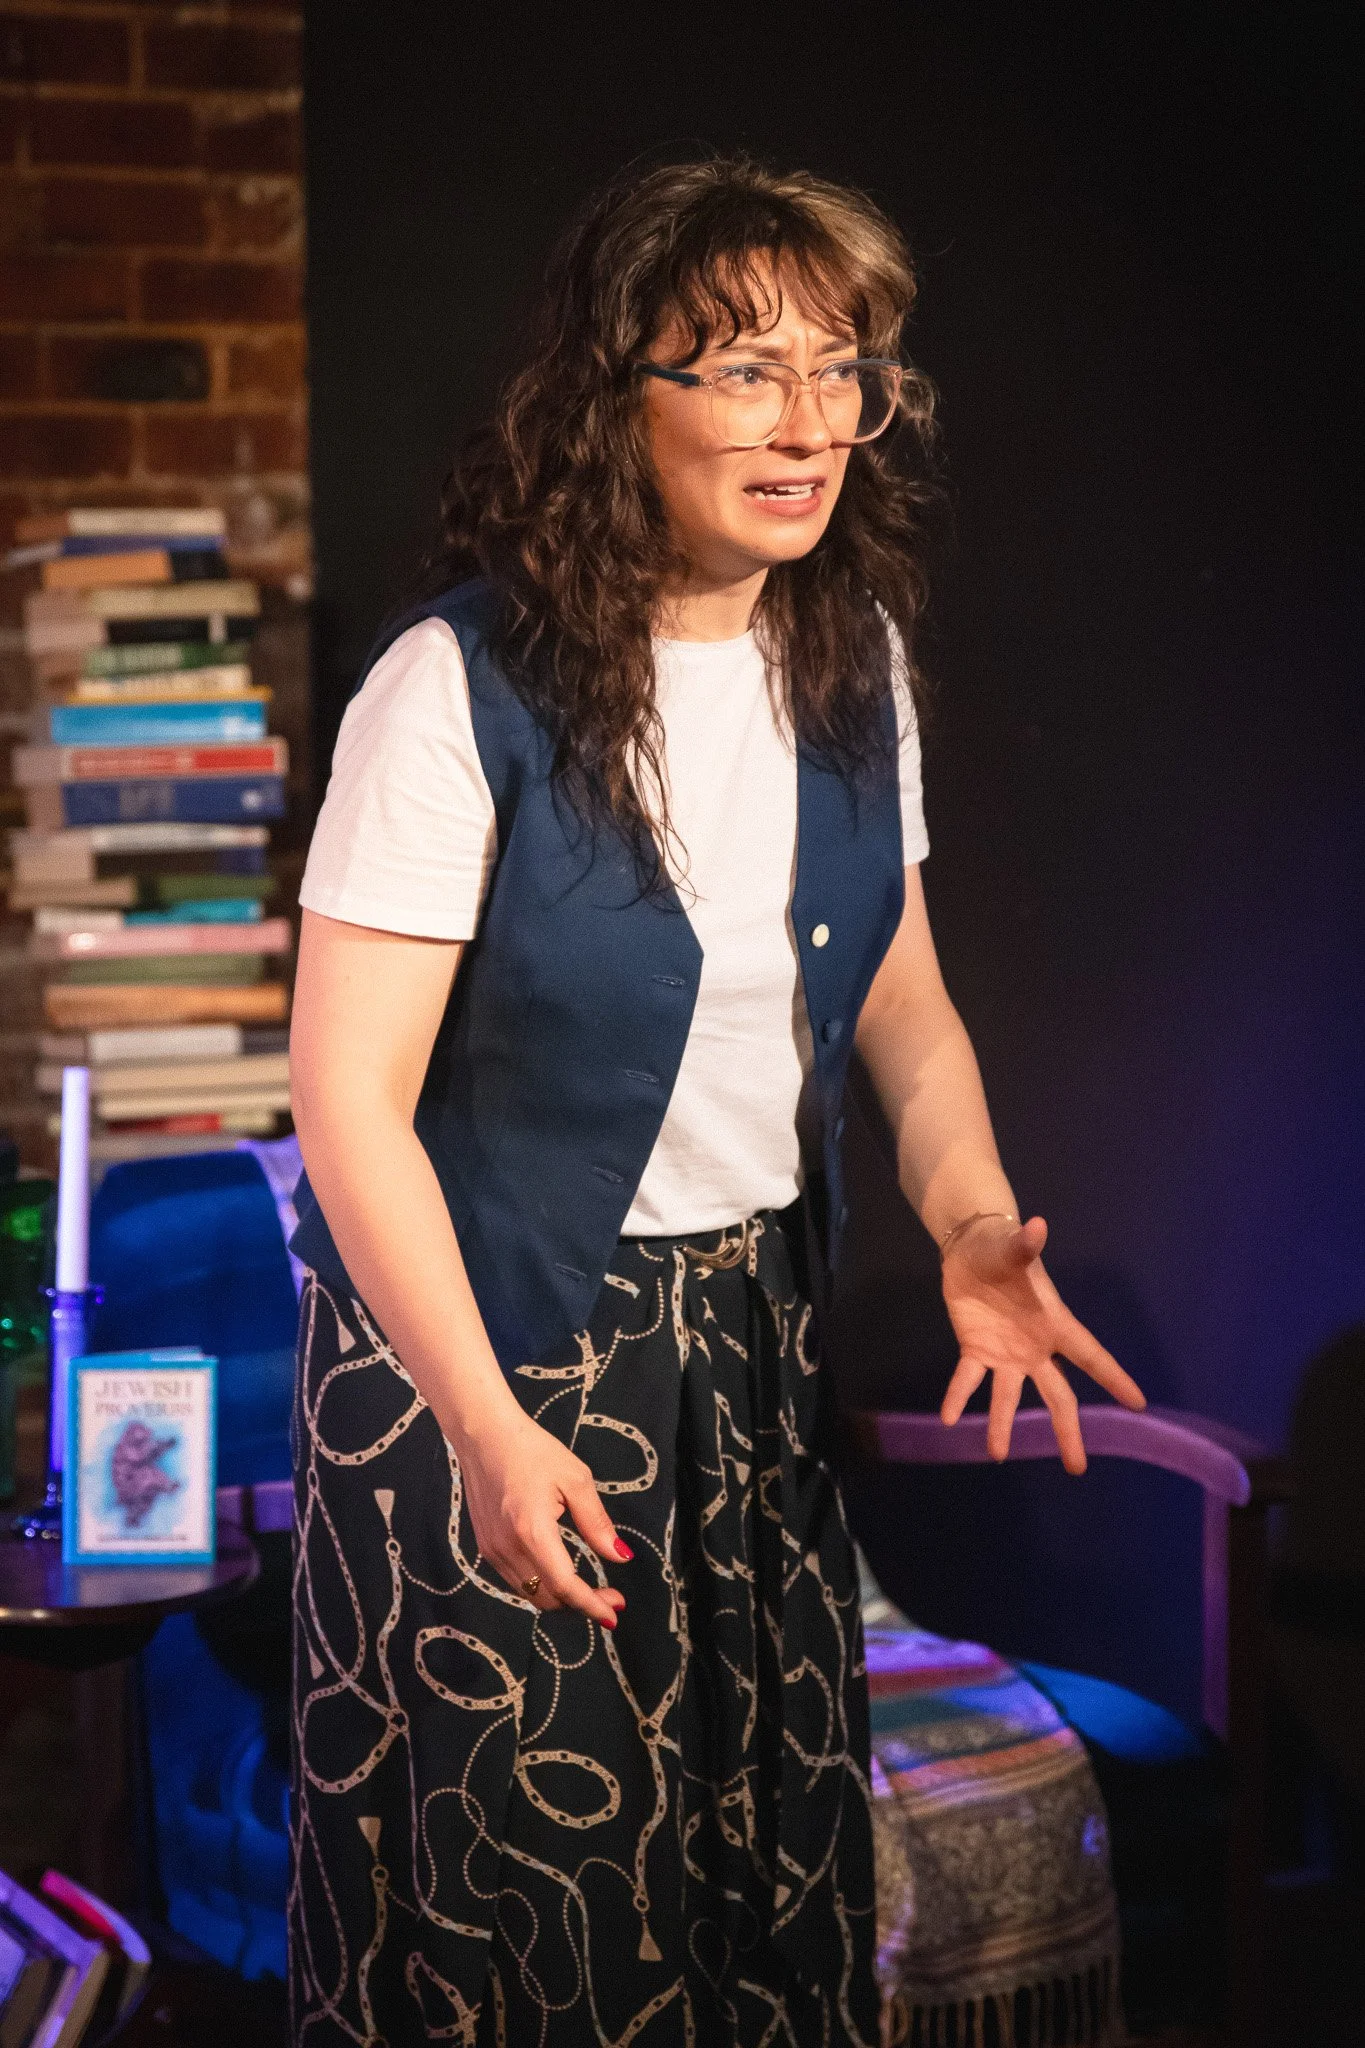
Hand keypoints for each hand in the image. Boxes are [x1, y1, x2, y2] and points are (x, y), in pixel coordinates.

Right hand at [450, 1400, 629, 1626]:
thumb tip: (620, 1556)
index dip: (591, 1606)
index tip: (614, 1614)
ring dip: (561, 1598)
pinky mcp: (485, 1546)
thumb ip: (597, 1523)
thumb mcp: (575, 1479)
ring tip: (589, 1588)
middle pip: (547, 1598)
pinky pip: (516, 1579)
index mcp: (532, 1531)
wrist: (483, 1435)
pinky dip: (541, 1585)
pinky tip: (559, 1571)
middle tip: (610, 1595)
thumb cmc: (532, 1450)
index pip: (565, 1586)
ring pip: (530, 1593)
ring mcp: (492, 1550)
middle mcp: (507, 1548)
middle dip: (580, 1605)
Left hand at [938, 1214, 1145, 1473]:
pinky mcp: (976, 1351)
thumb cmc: (1003, 1248)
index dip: (1114, 1378)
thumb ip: (1024, 1244)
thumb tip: (1036, 1225)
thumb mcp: (1013, 1247)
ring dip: (1003, 1426)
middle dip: (1068, 1430)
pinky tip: (949, 1419)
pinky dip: (958, 1397)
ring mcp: (1006, 1354)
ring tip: (997, 1455)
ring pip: (1009, 1398)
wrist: (972, 1249)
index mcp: (1054, 1324)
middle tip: (1078, 1468)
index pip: (1091, 1355)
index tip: (1138, 1404)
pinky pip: (967, 1380)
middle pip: (1057, 1395)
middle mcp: (1035, 1348)